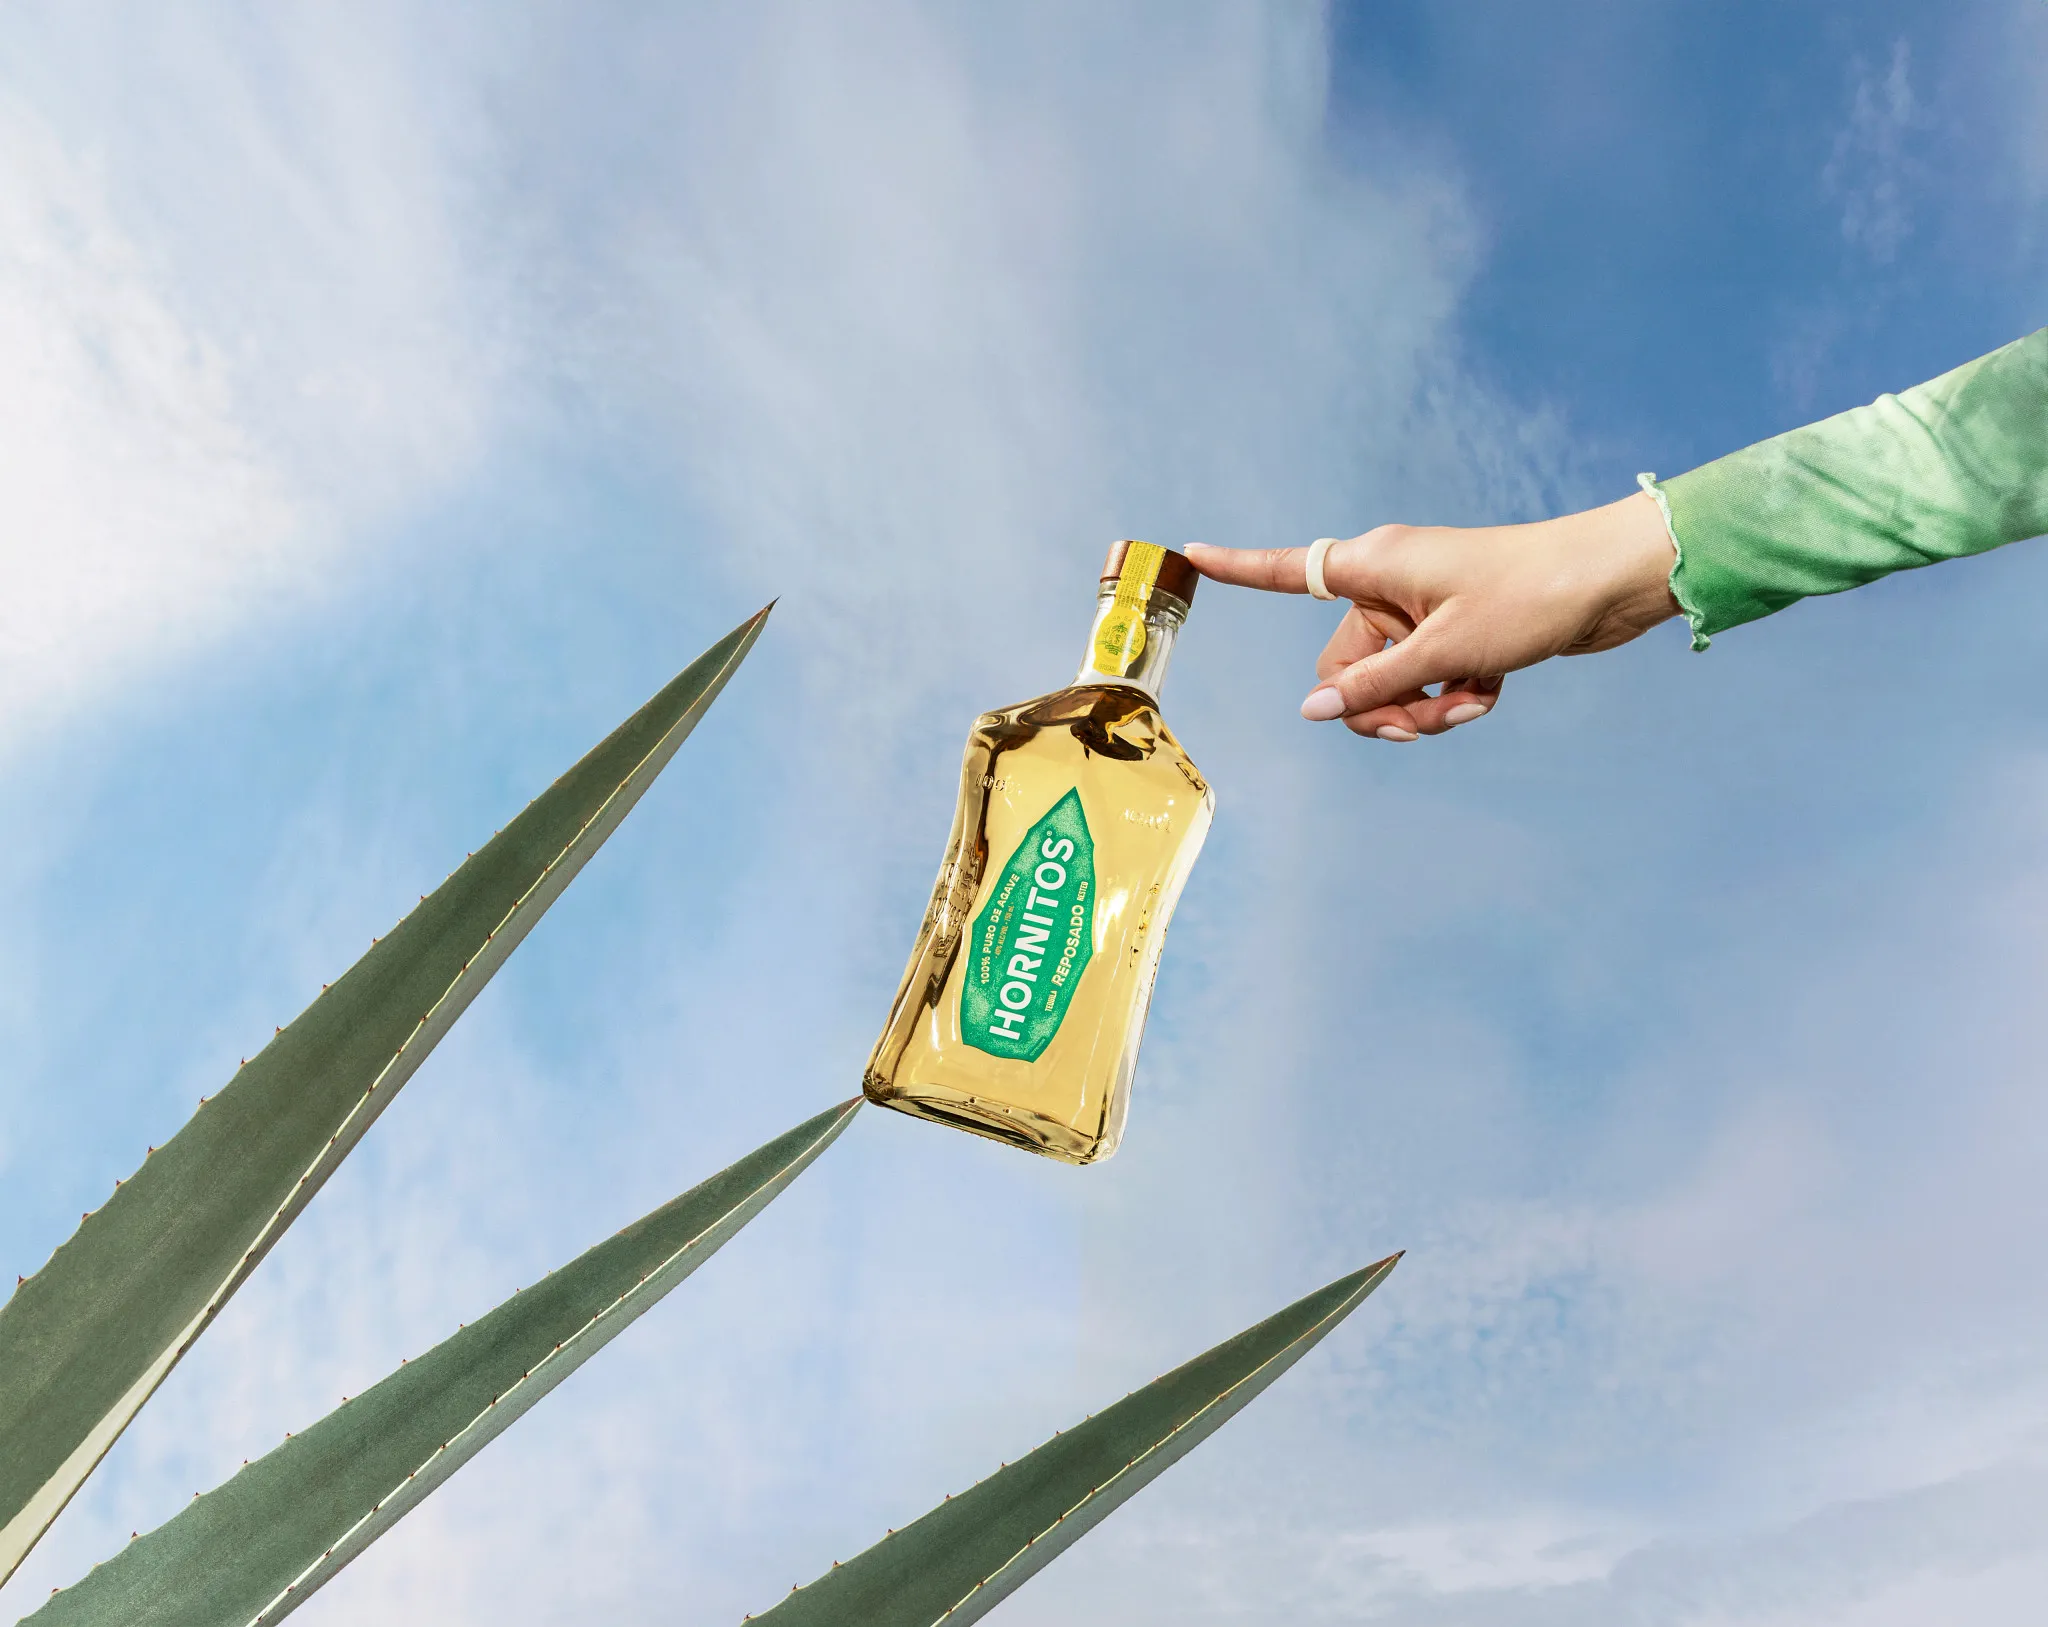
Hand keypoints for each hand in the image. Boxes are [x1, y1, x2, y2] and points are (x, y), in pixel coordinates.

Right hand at [1184, 492, 1681, 739]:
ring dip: (1425, 709)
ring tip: (1472, 704)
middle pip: (1342, 667)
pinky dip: (1454, 697)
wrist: (1608, 584)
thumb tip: (1313, 711)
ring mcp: (1421, 610)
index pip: (1286, 569)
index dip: (1237, 567)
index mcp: (1374, 566)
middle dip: (1379, 706)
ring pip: (1389, 686)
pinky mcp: (1454, 632)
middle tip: (1424, 723)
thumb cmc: (1529, 596)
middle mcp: (1389, 584)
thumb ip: (1375, 687)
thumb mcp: (1447, 651)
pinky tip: (1492, 693)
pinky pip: (1426, 683)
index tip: (1189, 553)